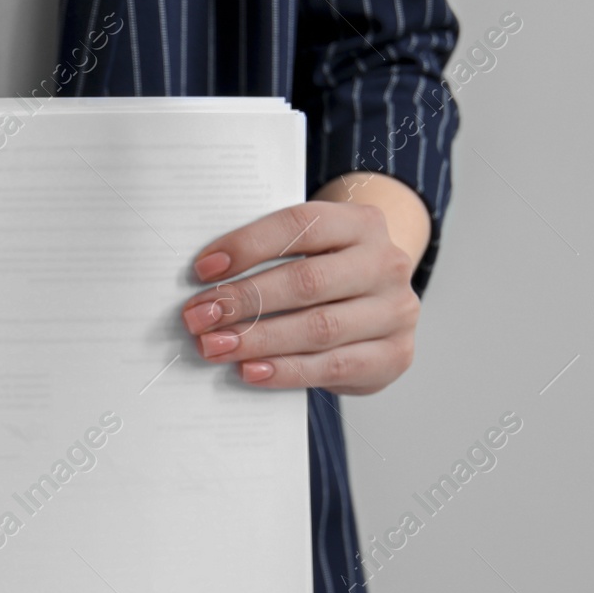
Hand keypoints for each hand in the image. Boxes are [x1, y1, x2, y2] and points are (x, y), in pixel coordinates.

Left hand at [181, 191, 423, 394]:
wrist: (382, 310)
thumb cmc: (329, 276)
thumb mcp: (311, 251)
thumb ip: (270, 257)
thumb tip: (206, 284)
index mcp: (362, 222)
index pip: (300, 225)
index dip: (248, 245)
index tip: (202, 269)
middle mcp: (386, 263)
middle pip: (306, 281)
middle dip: (244, 301)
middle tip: (198, 317)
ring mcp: (395, 311)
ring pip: (318, 327)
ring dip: (257, 339)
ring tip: (214, 346)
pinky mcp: (394, 355)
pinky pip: (332, 366)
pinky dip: (286, 370)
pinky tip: (250, 370)